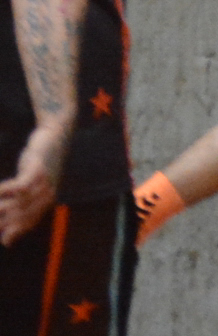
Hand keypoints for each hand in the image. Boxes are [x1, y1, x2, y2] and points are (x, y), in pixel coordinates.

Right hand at [0, 131, 62, 245]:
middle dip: (4, 222)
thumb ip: (19, 211)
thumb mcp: (29, 188)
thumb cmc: (36, 165)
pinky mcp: (38, 170)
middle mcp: (48, 194)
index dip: (14, 233)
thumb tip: (6, 241)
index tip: (3, 241)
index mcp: (47, 201)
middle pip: (22, 216)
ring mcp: (44, 182)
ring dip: (1, 208)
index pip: (28, 223)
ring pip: (19, 203)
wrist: (53, 135)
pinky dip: (5, 191)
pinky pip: (20, 187)